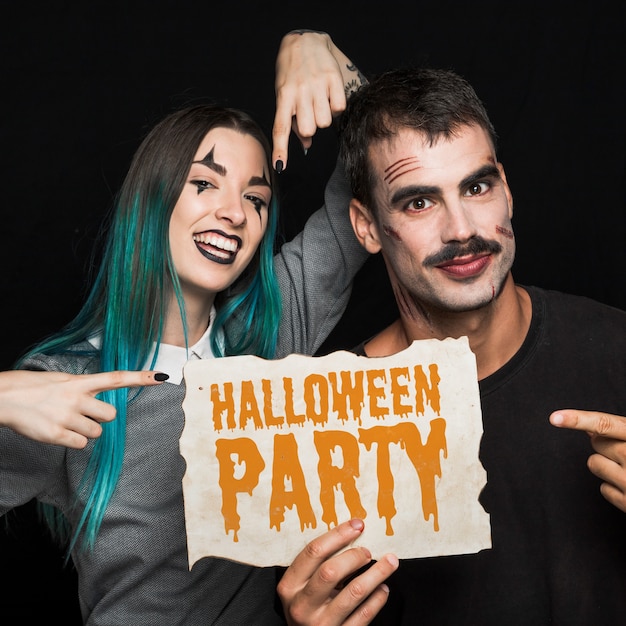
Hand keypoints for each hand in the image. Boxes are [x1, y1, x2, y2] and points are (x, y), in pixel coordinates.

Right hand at [0, 369, 167, 448]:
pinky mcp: (55, 434)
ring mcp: (66, 416)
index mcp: (79, 381)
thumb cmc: (32, 388)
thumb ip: (82, 388)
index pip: (116, 378)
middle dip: (101, 418)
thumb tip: (98, 400)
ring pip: (96, 433)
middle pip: (111, 415)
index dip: (140, 378)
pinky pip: (80, 444)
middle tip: (83, 414)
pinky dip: (73, 441)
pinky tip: (59, 432)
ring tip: (65, 422)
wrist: (3, 398)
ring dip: (85, 431)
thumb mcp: (61, 380)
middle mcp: (76, 397)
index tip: (161, 377)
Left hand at [272, 30, 364, 171]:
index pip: (280, 128)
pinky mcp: (333, 78)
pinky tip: (329, 96)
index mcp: (283, 96)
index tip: (280, 167)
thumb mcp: (285, 95)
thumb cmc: (292, 73)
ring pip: (324, 122)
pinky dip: (336, 107)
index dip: (281, 150)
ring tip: (319, 102)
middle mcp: (299, 90)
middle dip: (310, 127)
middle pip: (308, 130)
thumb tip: (305, 146)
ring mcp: (317, 84)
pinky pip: (339, 108)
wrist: (305, 39)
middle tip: (309, 112)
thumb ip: (292, 121)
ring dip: (324, 117)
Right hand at [277, 519, 397, 624]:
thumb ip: (318, 565)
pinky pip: (365, 614)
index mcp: (289, 586)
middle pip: (331, 571)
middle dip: (355, 555)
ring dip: (376, 573)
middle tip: (368, 551)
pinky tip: (383, 588)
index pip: (314, 552)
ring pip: (354, 591)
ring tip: (389, 562)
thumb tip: (350, 533)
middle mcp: (302, 605)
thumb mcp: (301, 587)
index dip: (338, 535)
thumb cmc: (307, 607)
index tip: (357, 525)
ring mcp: (321, 624)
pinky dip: (378, 598)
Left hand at [550, 409, 625, 511]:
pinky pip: (603, 488)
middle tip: (625, 452)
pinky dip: (613, 487)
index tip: (554, 417)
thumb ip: (620, 432)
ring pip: (594, 463)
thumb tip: (590, 428)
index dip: (578, 419)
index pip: (605, 424)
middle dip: (604, 444)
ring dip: (606, 465)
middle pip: (597, 442)